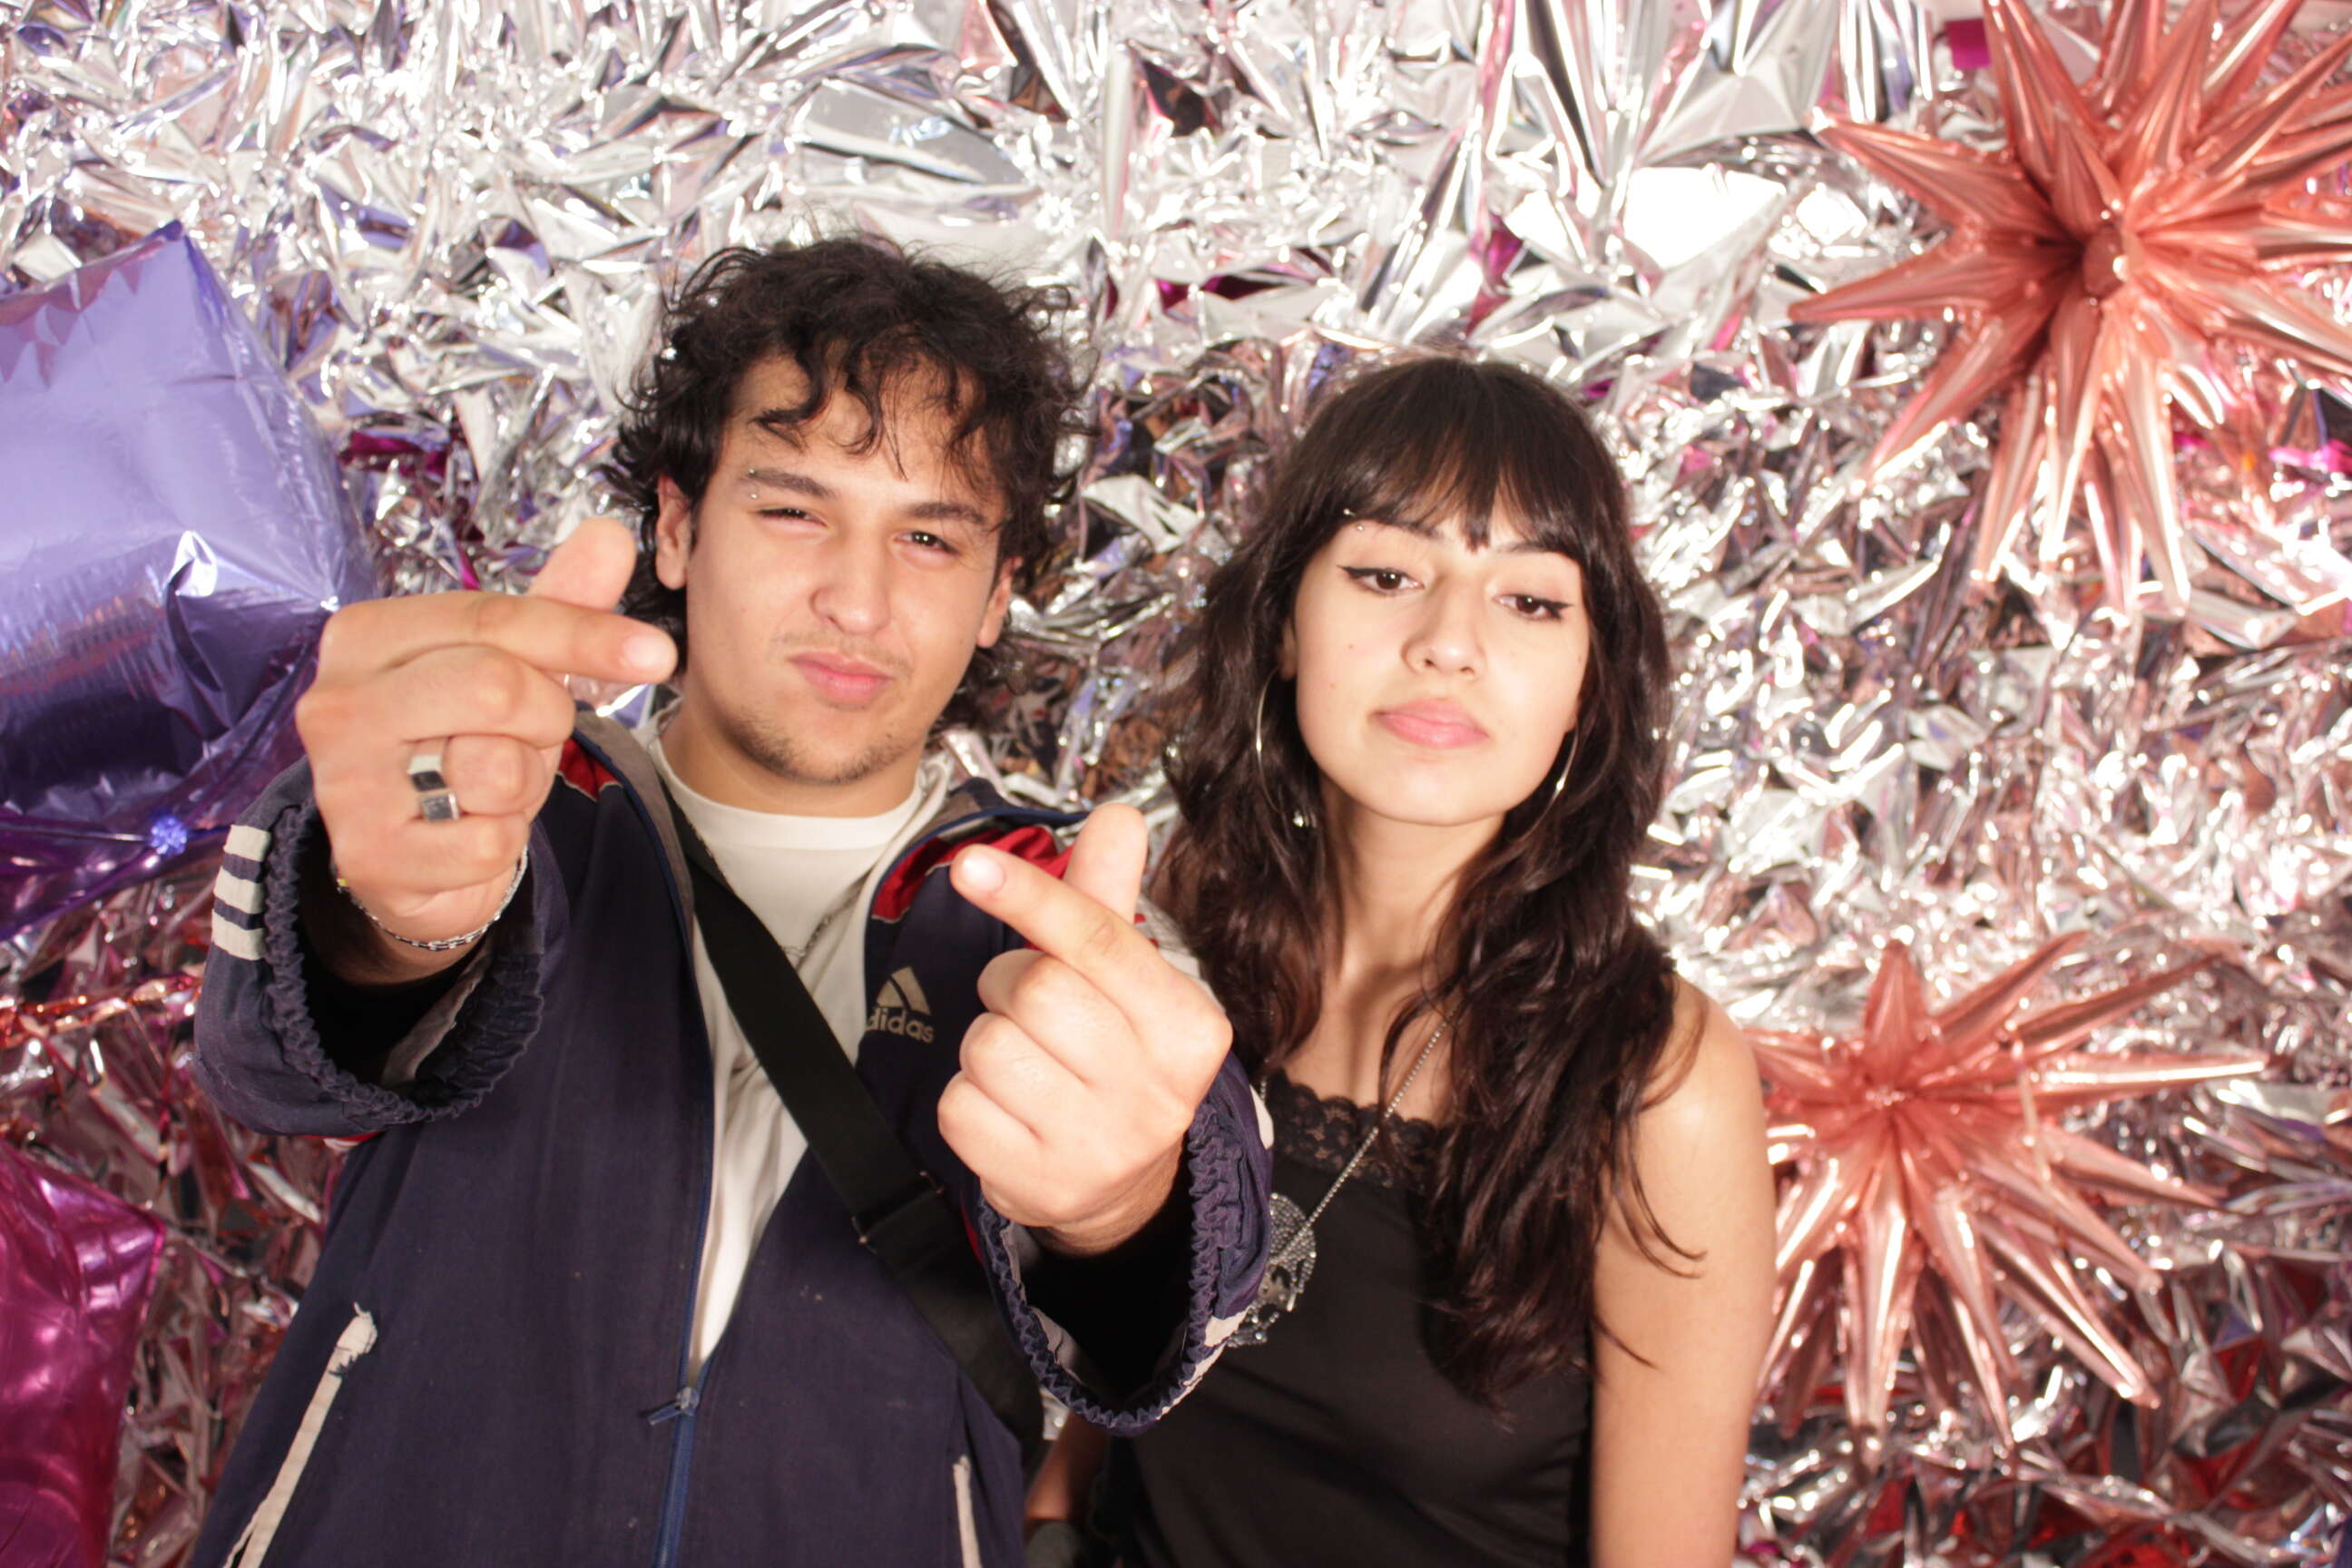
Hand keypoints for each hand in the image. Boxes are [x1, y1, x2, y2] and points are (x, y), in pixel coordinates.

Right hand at [298, 517, 674, 974]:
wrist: (410, 855)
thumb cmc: (460, 742)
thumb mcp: (512, 665)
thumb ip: (559, 603)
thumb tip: (610, 535)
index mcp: (365, 635)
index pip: (492, 618)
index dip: (586, 635)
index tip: (654, 652)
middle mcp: (339, 702)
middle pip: (497, 686)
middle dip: (545, 717)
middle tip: (532, 734)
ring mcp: (345, 783)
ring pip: (494, 768)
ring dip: (523, 784)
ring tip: (489, 786)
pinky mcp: (367, 856)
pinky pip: (488, 844)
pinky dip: (503, 842)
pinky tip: (468, 834)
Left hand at [941, 804, 1231, 1255]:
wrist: (1121, 1186)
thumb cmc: (1116, 1060)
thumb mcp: (1129, 982)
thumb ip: (1109, 900)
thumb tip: (1117, 817)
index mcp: (1188, 1027)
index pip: (1099, 940)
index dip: (1030, 895)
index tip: (972, 866)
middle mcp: (1156, 1090)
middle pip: (1035, 988)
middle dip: (1009, 983)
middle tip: (1029, 1007)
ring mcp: (1100, 1145)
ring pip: (989, 1046)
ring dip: (986, 1041)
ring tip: (1025, 1064)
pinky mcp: (1040, 1185)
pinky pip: (960, 1106)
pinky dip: (967, 1097)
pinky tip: (1008, 1109)